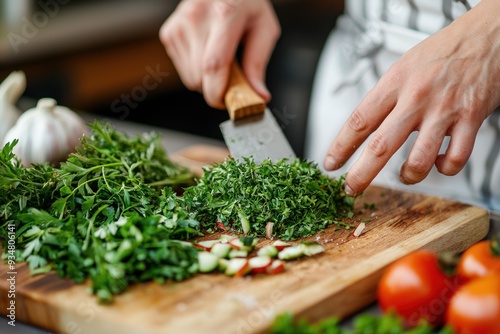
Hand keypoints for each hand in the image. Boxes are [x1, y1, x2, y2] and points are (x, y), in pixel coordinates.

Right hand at [159, 0, 279, 108]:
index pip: (213, 64)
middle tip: (233, 78)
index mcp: (225, 14)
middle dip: (216, 88)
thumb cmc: (246, 4)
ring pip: (190, 78)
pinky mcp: (169, 33)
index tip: (227, 103)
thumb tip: (258, 96)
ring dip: (206, 80)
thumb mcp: (264, 28)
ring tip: (220, 59)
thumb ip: (258, 63)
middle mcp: (196, 18)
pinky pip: (182, 70)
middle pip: (200, 77)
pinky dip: (196, 70)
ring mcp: (179, 26)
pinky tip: (206, 52)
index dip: (218, 92)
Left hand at [324, 0, 499, 195]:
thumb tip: (366, 127)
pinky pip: (455, 159)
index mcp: (395, 82)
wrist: (488, 34)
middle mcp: (416, 98)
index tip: (331, 163)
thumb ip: (386, 96)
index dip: (340, 147)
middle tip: (350, 188)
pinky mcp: (471, 119)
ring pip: (418, 161)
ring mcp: (444, 110)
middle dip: (361, 174)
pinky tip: (440, 161)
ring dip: (408, 177)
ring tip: (405, 175)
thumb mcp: (404, 65)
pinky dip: (445, 168)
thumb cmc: (443, 51)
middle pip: (380, 146)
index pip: (359, 120)